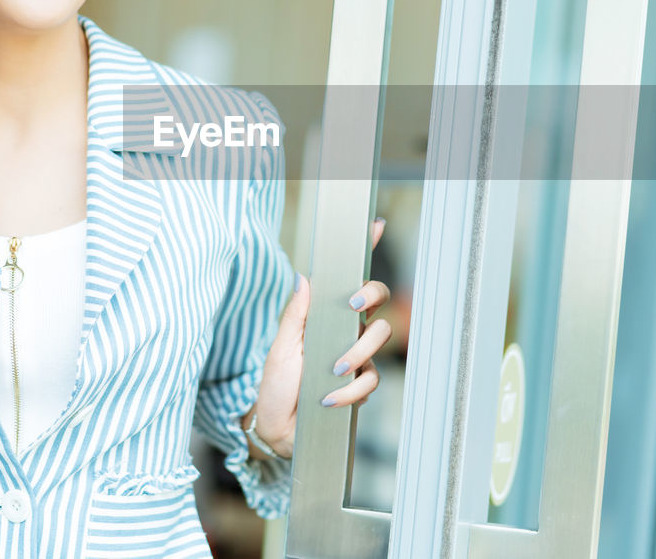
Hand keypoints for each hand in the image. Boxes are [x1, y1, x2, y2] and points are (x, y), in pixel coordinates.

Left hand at [243, 217, 392, 458]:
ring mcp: (356, 356)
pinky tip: (328, 398)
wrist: (278, 429)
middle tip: (351, 308)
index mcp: (325, 315)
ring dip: (355, 354)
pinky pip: (370, 379)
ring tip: (329, 373)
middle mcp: (345, 331)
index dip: (365, 250)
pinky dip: (350, 389)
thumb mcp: (280, 347)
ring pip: (379, 337)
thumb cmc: (275, 385)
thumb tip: (303, 277)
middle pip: (378, 299)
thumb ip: (295, 314)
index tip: (374, 225)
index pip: (349, 279)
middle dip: (371, 297)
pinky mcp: (361, 384)